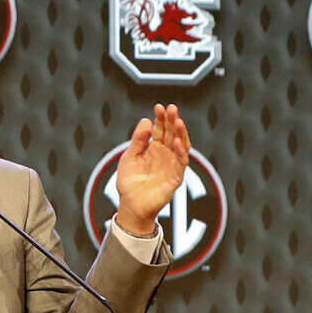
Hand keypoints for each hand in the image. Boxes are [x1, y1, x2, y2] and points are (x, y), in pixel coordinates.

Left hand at [112, 103, 192, 236]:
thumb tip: (145, 121)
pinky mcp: (175, 178)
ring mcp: (172, 166)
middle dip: (172, 121)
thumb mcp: (130, 157)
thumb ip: (138, 140)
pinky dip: (181, 152)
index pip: (161, 129)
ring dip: (180, 133)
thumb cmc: (130, 183)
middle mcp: (166, 155)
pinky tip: (177, 142)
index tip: (159, 107)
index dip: (161, 118)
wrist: (131, 205)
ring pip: (181, 146)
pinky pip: (181, 164)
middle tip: (172, 108)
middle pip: (172, 134)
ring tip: (177, 121)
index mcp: (155, 149)